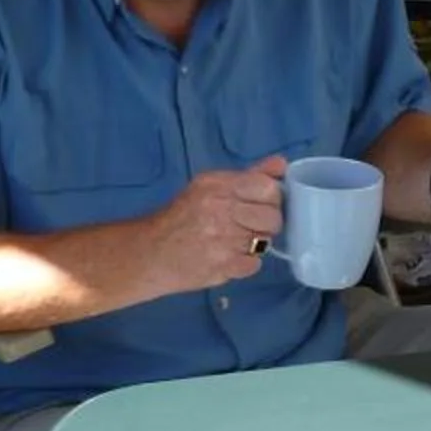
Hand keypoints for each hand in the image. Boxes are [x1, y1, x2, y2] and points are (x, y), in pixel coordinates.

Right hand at [154, 157, 287, 289]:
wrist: (149, 252)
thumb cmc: (182, 216)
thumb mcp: (209, 187)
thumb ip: (250, 176)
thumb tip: (281, 163)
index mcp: (217, 185)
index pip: (268, 188)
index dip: (271, 198)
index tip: (261, 204)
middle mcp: (220, 210)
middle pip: (272, 217)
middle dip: (267, 223)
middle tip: (248, 226)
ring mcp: (222, 240)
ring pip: (265, 241)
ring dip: (254, 243)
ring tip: (233, 241)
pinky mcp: (223, 266)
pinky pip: (254, 264)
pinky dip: (244, 263)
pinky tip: (227, 257)